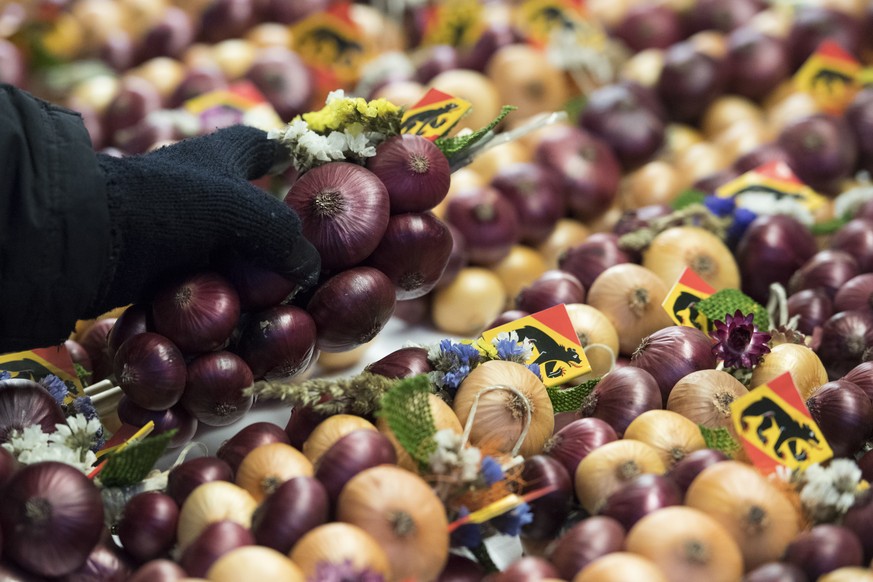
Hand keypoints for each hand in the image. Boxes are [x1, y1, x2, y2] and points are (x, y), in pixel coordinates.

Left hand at [91, 125, 318, 312]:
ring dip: (252, 273)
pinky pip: (206, 281)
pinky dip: (224, 296)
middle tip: (305, 257)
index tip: (301, 169)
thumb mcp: (238, 210)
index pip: (258, 145)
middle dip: (275, 231)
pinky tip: (247, 313)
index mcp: (220, 158)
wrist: (91, 240)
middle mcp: (202, 191)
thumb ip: (282, 234)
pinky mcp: (166, 266)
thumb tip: (310, 267)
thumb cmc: (167, 205)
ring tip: (284, 296)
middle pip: (249, 206)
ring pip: (230, 251)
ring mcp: (182, 231)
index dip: (282, 154)